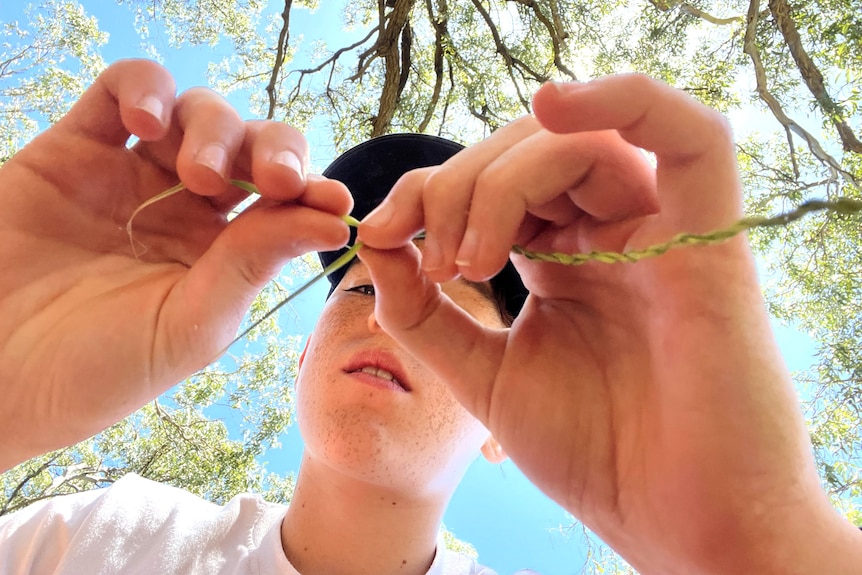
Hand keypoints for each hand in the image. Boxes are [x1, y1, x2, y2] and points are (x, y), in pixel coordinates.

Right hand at [0, 59, 350, 470]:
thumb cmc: (95, 370)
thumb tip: (336, 220)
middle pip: (251, 147)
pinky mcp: (74, 148)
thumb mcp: (189, 326)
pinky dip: (146, 90)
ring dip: (215, 126)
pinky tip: (147, 125)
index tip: (334, 199)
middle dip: (273, 152)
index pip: (284, 203)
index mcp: (223, 254)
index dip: (313, 190)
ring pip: (196, 112)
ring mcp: (132, 175)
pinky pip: (121, 91)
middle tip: (274, 180)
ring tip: (200, 173)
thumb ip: (253, 265)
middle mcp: (185, 210)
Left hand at [357, 76, 861, 572]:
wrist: (676, 523)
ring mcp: (664, 232)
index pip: (493, 183)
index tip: (377, 233)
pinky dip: (628, 101)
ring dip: (502, 178)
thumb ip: (427, 313)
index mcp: (565, 259)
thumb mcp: (484, 377)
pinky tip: (553, 111)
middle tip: (424, 252)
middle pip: (530, 153)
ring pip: (582, 144)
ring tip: (469, 258)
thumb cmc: (593, 454)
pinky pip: (695, 138)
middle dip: (456, 186)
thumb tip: (374, 244)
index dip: (426, 192)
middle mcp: (613, 234)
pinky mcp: (713, 241)